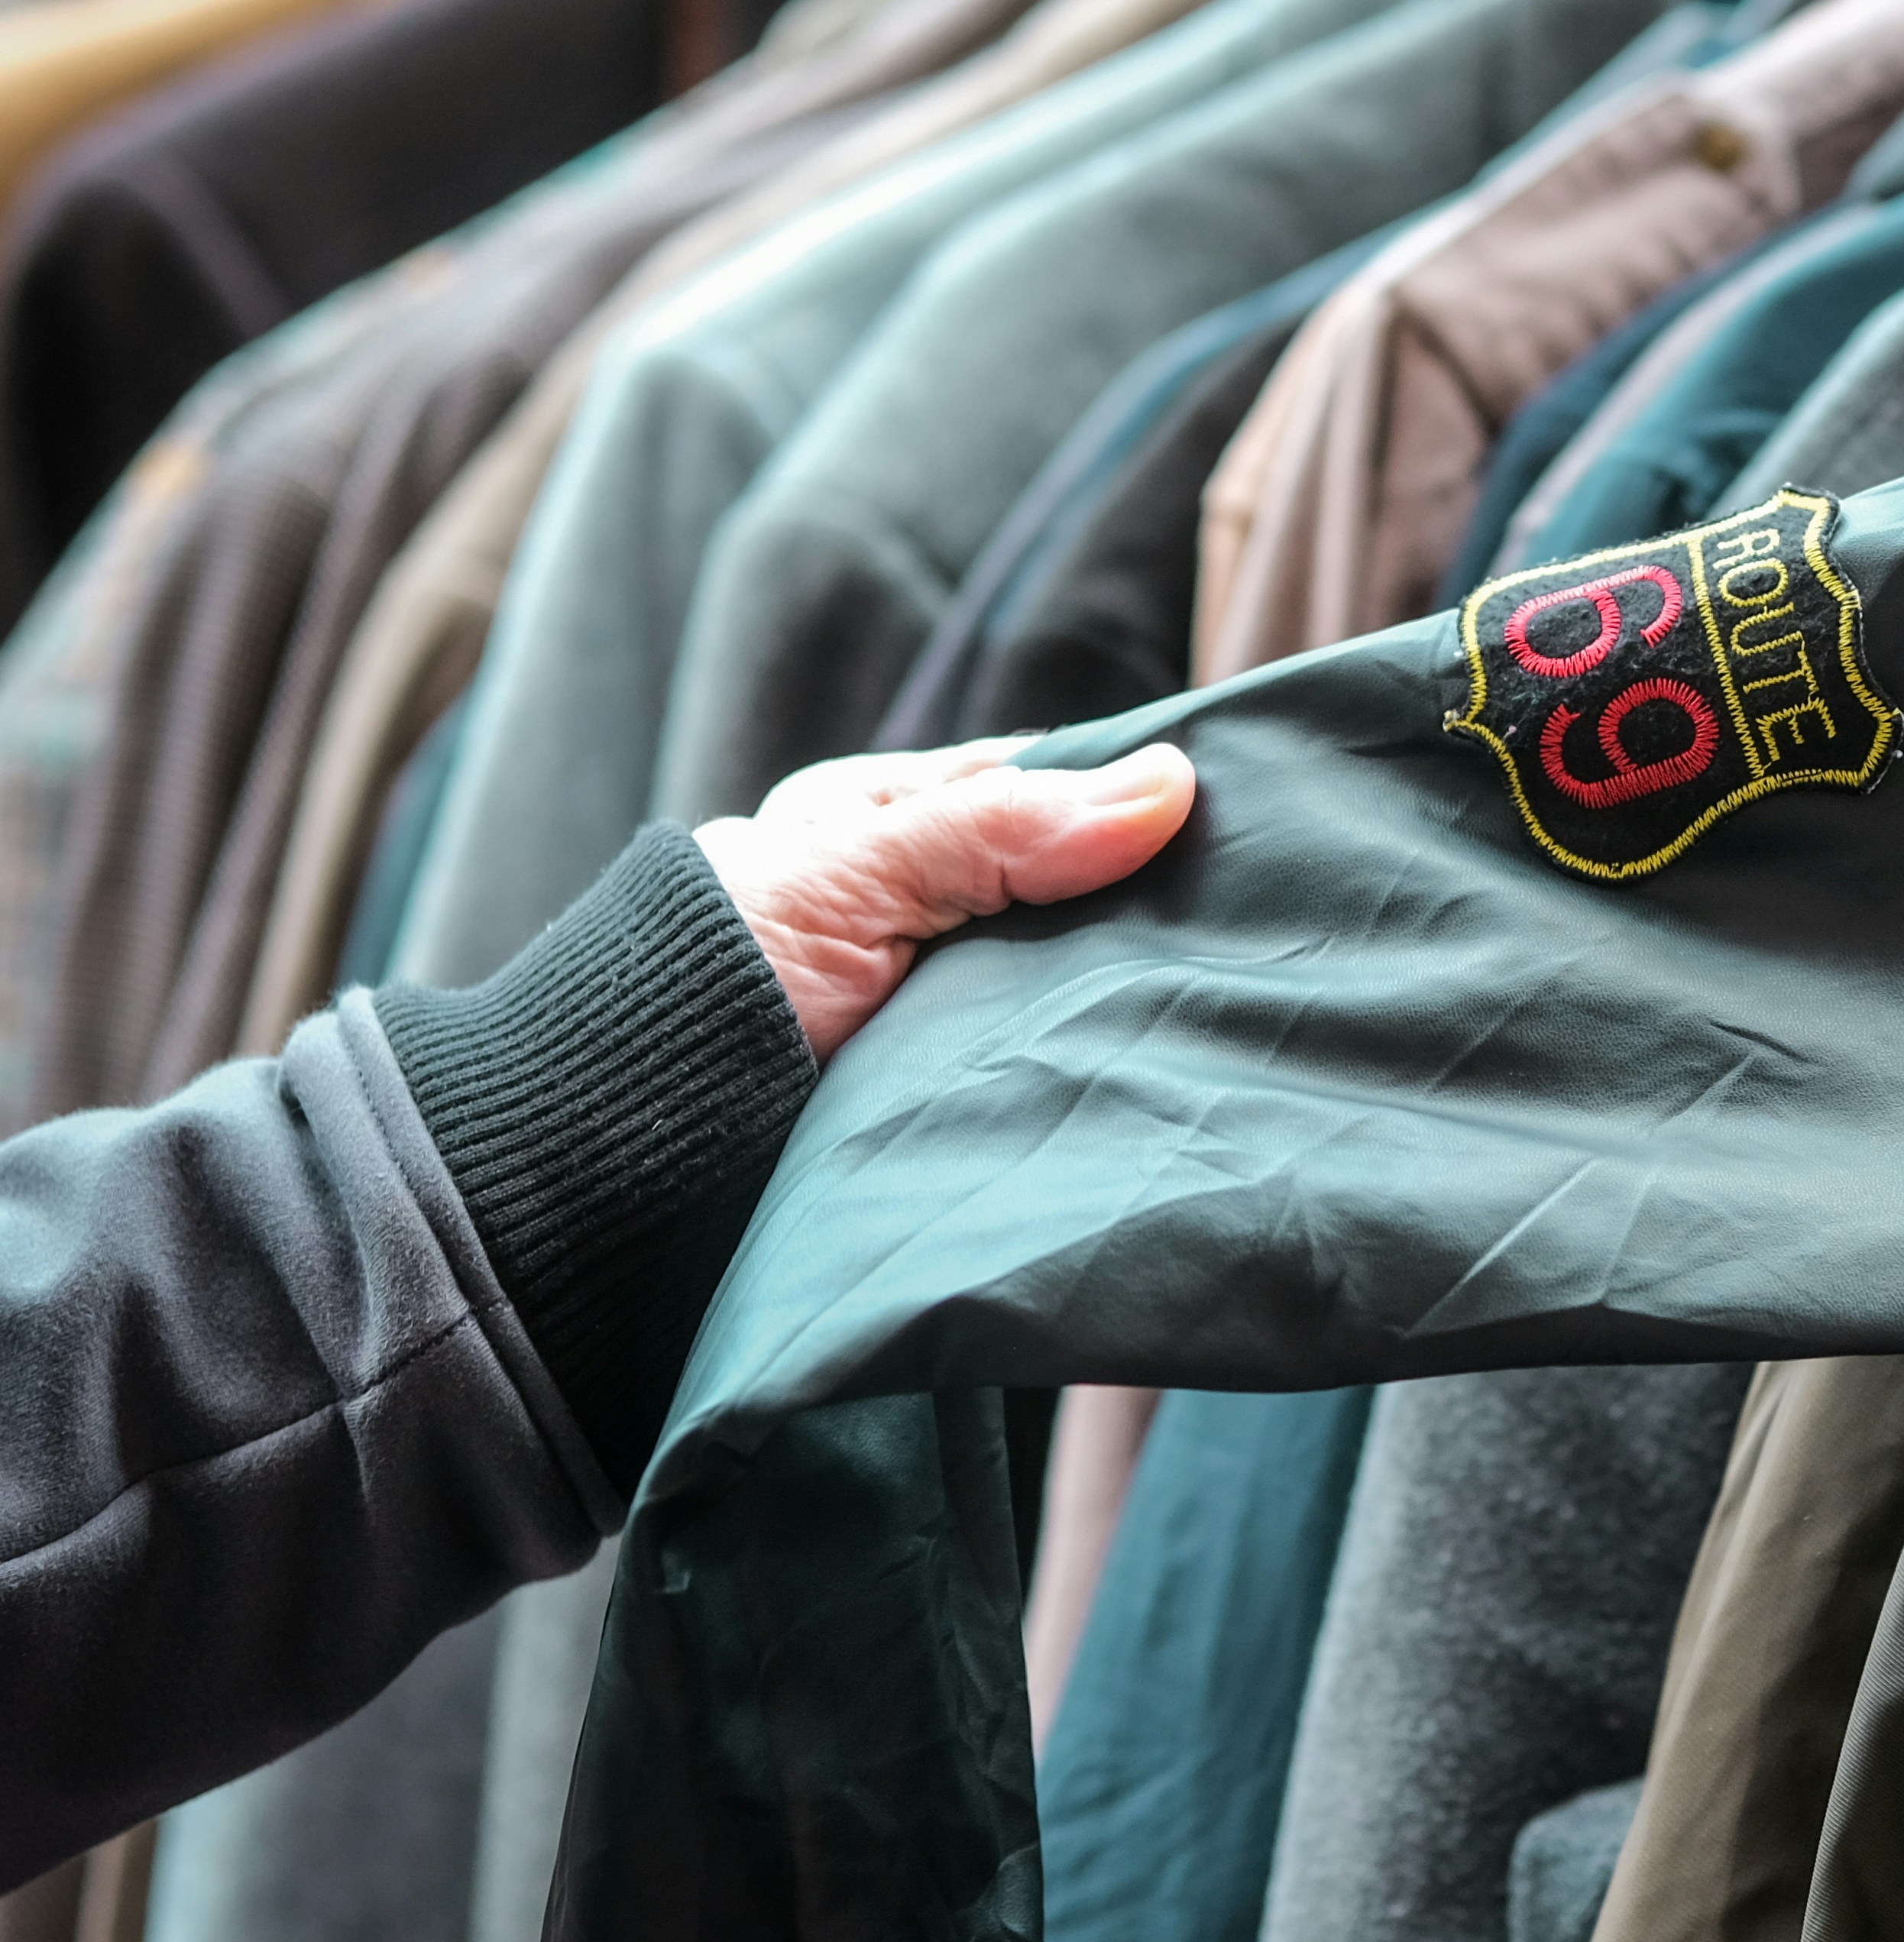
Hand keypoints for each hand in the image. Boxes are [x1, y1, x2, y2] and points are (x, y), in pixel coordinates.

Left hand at [693, 736, 1198, 1062]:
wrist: (628, 1160)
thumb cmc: (706, 989)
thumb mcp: (854, 876)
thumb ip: (999, 829)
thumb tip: (1168, 781)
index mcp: (879, 822)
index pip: (1038, 786)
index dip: (1129, 801)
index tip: (1228, 822)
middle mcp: (911, 903)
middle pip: (1061, 886)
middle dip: (1137, 904)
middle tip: (1238, 923)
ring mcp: (932, 1001)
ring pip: (1058, 975)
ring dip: (1116, 992)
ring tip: (1214, 1003)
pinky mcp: (941, 1090)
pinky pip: (1037, 1060)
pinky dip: (1084, 1062)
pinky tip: (1144, 1066)